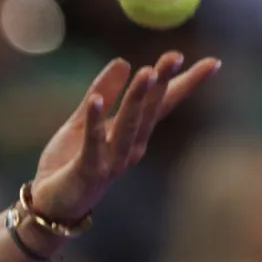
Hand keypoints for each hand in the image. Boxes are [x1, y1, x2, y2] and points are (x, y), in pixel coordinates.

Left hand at [29, 52, 220, 221]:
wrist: (50, 205)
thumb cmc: (68, 164)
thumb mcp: (82, 122)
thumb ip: (102, 94)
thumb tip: (123, 61)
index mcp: (131, 135)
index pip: (162, 105)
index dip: (183, 83)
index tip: (211, 62)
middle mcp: (129, 148)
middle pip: (150, 112)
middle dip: (163, 83)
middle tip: (175, 56)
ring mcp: (112, 161)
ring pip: (129, 126)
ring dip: (138, 99)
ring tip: (146, 72)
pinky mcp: (89, 171)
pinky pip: (93, 144)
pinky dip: (94, 122)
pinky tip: (95, 101)